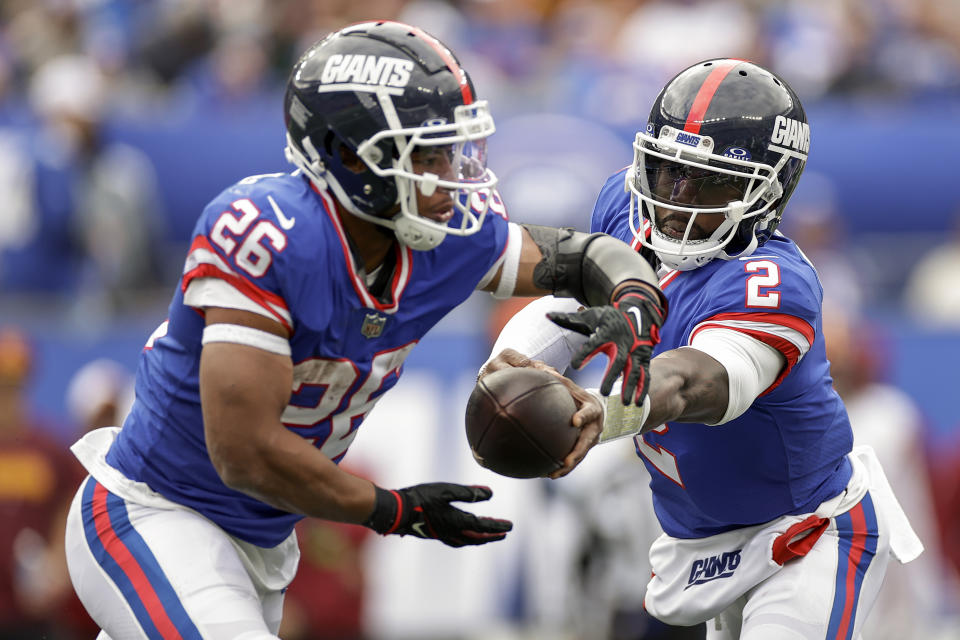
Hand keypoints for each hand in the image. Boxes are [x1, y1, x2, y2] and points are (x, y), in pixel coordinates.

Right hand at [363, 483, 511, 546]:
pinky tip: (464, 534)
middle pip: (477, 537)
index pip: (483, 526)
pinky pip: (457, 540)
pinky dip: (467, 538)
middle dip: (492, 535)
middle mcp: (452, 532)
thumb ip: (468, 492)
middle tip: (504, 533)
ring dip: (480, 538)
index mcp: (457, 522)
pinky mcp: (435, 533)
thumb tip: (490, 494)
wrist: (397, 511)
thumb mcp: (446, 490)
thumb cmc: (421, 498)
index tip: (510, 526)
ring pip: (467, 540)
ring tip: (488, 535)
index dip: (497, 526)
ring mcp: (443, 535)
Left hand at [480, 348, 603, 478]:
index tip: (574, 421)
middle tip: (565, 460)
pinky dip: (562, 468)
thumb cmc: (575, 393)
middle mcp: (594, 426)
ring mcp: (590, 439)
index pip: (590, 412)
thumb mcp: (569, 385)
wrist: (592, 407)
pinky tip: (546, 473)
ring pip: (580, 455)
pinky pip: (573, 459)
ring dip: (568, 466)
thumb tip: (536, 368)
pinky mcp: (583, 448)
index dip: (584, 416)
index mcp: (592, 408)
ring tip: (553, 474)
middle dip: (577, 453)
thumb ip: (556, 378)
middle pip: (587, 442)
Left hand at [547, 286, 664, 405]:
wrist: (636, 312)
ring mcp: (635, 351)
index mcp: (606, 332)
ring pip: (634, 370)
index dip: (584, 354)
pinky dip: (642, 388)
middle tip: (603, 393)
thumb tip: (548, 315)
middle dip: (611, 377)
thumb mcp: (589, 317)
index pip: (594, 344)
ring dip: (630, 387)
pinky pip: (644, 374)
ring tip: (626, 403)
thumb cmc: (606, 318)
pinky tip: (638, 403)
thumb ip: (569, 319)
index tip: (574, 366)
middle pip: (617, 361)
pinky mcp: (644, 358)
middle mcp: (623, 342)